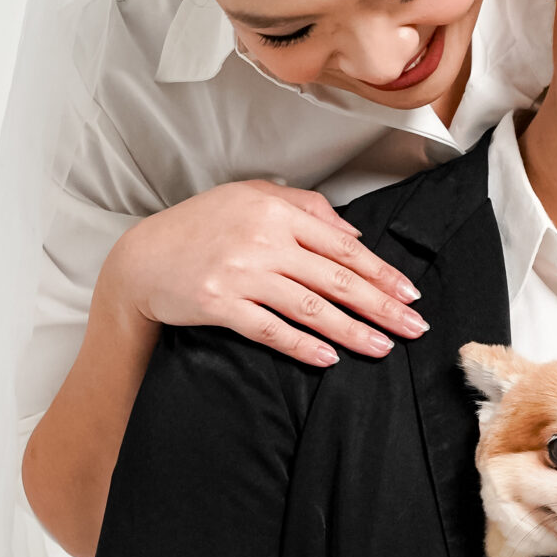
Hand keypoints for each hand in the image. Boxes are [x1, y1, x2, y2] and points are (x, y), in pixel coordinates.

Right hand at [103, 180, 428, 368]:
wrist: (141, 258)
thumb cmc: (200, 227)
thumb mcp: (250, 198)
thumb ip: (305, 208)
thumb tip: (354, 232)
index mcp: (275, 210)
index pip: (343, 245)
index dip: (381, 272)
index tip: (410, 293)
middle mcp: (262, 240)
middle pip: (336, 277)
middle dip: (381, 305)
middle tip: (415, 327)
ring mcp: (240, 273)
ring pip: (310, 307)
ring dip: (352, 331)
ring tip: (384, 348)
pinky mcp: (219, 304)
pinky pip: (270, 330)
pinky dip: (302, 346)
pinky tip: (329, 359)